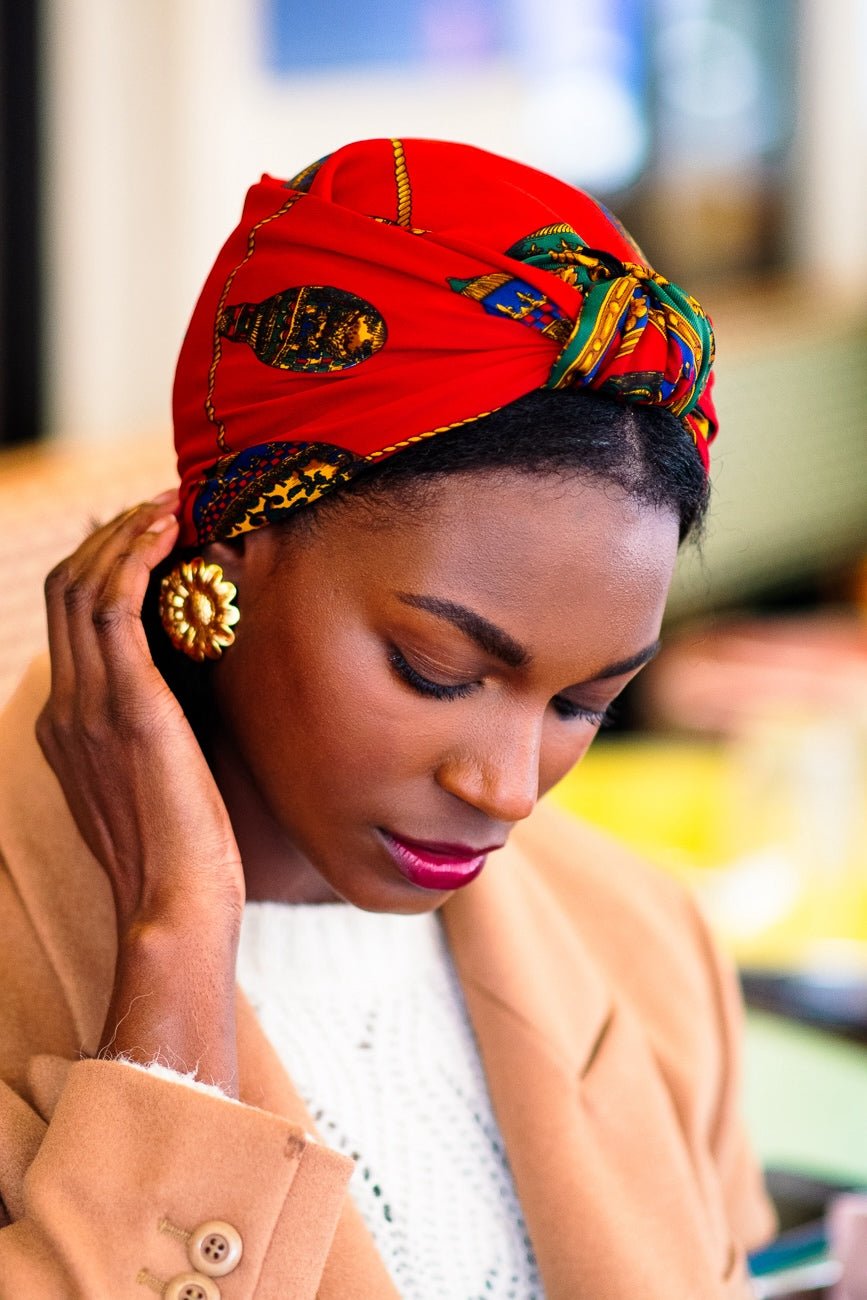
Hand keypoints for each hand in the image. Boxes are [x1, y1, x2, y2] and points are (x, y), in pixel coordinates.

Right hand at [37, 494, 242, 1084]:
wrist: (176, 907)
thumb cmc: (184, 855)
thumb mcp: (159, 784)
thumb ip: (157, 732)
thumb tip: (192, 691)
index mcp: (69, 726)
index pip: (68, 621)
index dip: (101, 567)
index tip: (146, 537)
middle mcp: (67, 708)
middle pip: (65, 590)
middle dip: (110, 538)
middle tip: (161, 509)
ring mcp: (90, 705)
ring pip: (84, 587)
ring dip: (125, 536)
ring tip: (168, 507)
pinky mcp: (127, 706)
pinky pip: (112, 606)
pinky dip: (133, 558)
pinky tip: (166, 533)